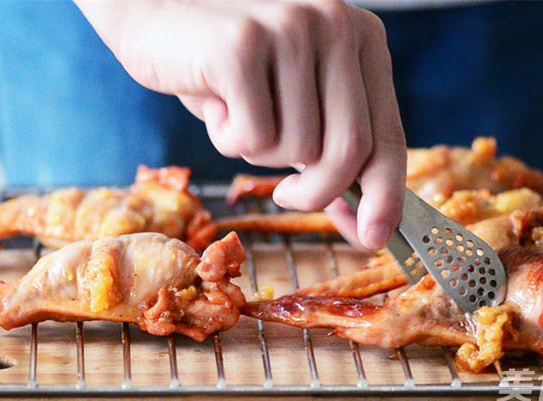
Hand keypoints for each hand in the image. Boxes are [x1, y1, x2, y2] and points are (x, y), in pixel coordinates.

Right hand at [75, 0, 406, 249]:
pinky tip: (214, 98)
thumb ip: (332, 148)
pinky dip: (227, 139)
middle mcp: (336, 23)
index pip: (388, 135)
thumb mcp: (294, 102)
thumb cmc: (228, 68)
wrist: (154, 12)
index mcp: (362, 38)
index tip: (373, 236)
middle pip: (349, 151)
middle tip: (285, 193)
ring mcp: (291, 29)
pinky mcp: (242, 46)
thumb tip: (366, 222)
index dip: (384, 195)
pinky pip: (252, 138)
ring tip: (237, 108)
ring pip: (296, 150)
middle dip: (315, 193)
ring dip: (259, 152)